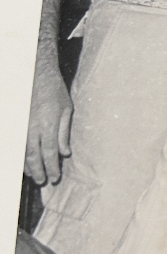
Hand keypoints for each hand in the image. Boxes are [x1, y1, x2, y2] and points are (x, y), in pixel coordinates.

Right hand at [25, 57, 73, 185]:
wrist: (33, 71)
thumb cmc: (53, 89)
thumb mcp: (66, 109)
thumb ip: (64, 132)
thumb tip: (65, 153)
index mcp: (48, 125)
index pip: (49, 153)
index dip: (52, 168)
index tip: (54, 177)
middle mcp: (32, 127)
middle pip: (34, 156)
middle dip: (39, 171)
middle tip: (43, 181)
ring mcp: (20, 125)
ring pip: (21, 151)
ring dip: (26, 165)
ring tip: (33, 174)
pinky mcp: (13, 122)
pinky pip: (13, 143)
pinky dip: (17, 154)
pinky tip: (20, 161)